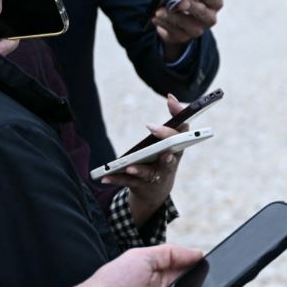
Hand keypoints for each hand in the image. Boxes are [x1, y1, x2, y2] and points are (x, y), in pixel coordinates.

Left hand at [102, 95, 189, 226]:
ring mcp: (155, 177)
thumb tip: (170, 96)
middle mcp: (169, 165)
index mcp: (178, 150)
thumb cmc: (165, 157)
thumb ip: (175, 118)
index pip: (181, 137)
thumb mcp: (171, 139)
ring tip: (129, 166)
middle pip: (169, 160)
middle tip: (157, 140)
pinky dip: (117, 179)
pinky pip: (128, 182)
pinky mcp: (141, 185)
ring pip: (149, 174)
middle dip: (165, 151)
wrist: (157, 190)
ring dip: (140, 170)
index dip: (170, 129)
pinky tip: (104, 177)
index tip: (157, 119)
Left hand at [153, 0, 222, 59]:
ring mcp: (197, 30)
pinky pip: (174, 32)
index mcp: (214, 4)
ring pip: (188, 26)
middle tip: (181, 2)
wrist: (180, 18)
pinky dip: (163, 24)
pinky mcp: (182, 37)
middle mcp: (209, 19)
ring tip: (160, 11)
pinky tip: (155, 18)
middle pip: (203, 14)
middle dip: (192, 7)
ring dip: (173, 17)